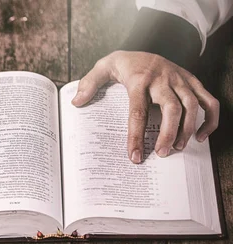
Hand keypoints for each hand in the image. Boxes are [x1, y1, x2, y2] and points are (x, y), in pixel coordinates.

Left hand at [72, 51, 218, 163]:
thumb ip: (89, 83)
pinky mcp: (192, 81)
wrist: (147, 44)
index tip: (134, 155)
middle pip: (172, 108)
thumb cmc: (125, 62)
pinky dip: (210, 119)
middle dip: (168, 134)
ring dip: (187, 129)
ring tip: (177, 148)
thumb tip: (77, 102)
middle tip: (161, 154)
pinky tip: (201, 136)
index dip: (136, 136)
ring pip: (192, 105)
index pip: (138, 111)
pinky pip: (209, 100)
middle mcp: (163, 79)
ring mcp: (180, 79)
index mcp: (139, 79)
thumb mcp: (103, 66)